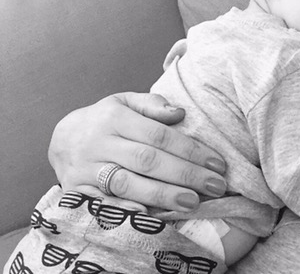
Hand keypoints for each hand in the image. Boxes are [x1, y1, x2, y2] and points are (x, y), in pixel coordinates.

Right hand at [49, 93, 226, 211]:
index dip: (190, 150)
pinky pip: (106, 205)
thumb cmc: (104, 119)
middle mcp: (100, 143)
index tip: (217, 162)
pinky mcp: (78, 191)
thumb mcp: (125, 102)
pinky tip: (155, 217)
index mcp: (114, 117)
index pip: (158, 135)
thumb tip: (181, 113)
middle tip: (216, 185)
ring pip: (129, 184)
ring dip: (163, 195)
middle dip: (185, 174)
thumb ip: (152, 105)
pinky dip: (130, 212)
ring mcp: (87, 169)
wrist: (63, 138)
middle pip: (148, 160)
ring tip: (194, 202)